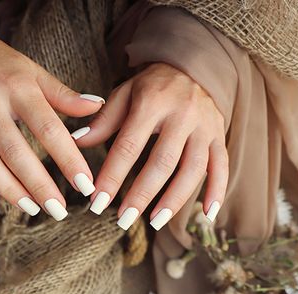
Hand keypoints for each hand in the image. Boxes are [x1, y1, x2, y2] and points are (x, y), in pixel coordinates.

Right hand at [0, 23, 103, 217]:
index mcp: (17, 88)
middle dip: (40, 186)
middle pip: (16, 153)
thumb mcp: (32, 70)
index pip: (48, 129)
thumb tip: (96, 107)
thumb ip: (63, 94)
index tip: (85, 185)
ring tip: (32, 208)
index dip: (68, 159)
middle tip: (60, 211)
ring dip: (9, 190)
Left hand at [73, 63, 228, 229]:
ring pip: (193, 168)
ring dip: (175, 199)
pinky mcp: (219, 135)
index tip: (98, 202)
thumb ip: (104, 120)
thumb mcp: (125, 94)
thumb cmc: (153, 85)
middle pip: (163, 162)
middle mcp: (182, 115)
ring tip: (155, 222)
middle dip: (142, 194)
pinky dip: (217, 192)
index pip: (129, 145)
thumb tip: (75, 143)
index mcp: (153, 102)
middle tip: (123, 219)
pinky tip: (207, 217)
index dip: (113, 176)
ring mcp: (205, 126)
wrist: (193, 66)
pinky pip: (222, 166)